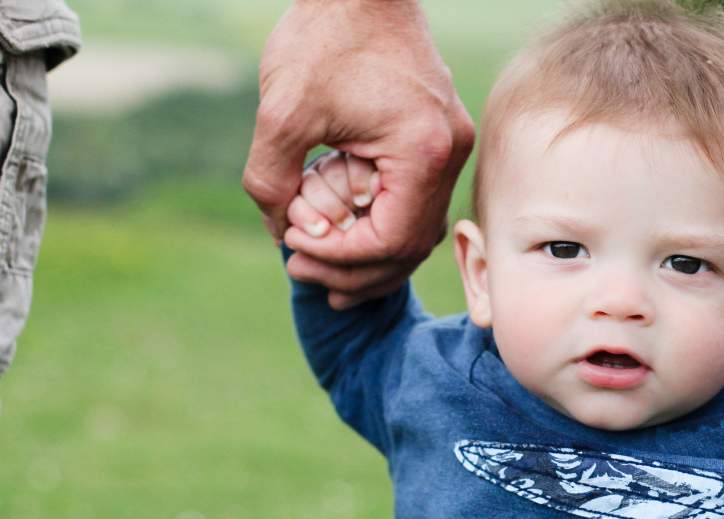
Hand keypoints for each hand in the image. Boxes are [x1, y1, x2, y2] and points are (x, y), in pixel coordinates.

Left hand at [243, 0, 474, 307]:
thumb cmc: (324, 39)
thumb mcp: (282, 115)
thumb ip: (273, 181)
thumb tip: (282, 233)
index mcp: (421, 151)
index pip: (390, 239)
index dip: (340, 258)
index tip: (294, 251)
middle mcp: (449, 152)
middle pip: (411, 245)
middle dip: (356, 269)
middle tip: (303, 274)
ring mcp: (450, 144)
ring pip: (419, 227)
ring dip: (371, 253)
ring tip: (323, 268)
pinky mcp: (438, 134)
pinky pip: (417, 198)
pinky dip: (384, 221)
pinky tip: (346, 230)